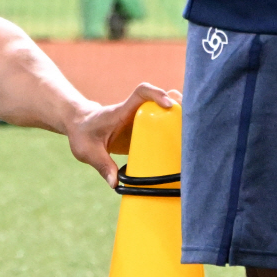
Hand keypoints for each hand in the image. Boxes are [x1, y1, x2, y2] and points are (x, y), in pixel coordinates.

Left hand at [64, 83, 181, 186]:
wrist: (79, 125)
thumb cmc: (83, 134)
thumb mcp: (87, 151)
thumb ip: (101, 165)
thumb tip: (115, 183)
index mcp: (122, 111)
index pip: (141, 92)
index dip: (156, 94)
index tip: (168, 104)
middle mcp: (134, 112)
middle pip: (160, 99)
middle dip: (178, 104)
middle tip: (192, 117)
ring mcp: (140, 120)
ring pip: (163, 111)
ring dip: (179, 115)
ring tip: (196, 129)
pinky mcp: (143, 129)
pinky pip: (160, 124)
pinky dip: (174, 128)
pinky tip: (185, 142)